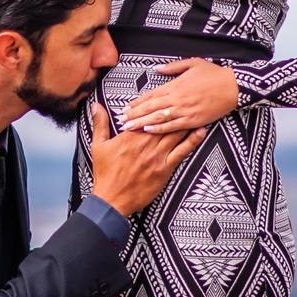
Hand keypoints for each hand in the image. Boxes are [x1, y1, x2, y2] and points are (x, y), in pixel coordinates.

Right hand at [89, 103, 205, 217]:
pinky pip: (182, 151)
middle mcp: (145, 143)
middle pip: (164, 122)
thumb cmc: (105, 173)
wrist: (112, 199)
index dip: (157, 106)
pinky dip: (192, 140)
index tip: (166, 98)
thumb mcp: (98, 145)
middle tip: (188, 99)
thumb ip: (100, 123)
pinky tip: (200, 131)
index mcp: (130, 136)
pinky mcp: (164, 168)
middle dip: (175, 110)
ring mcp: (156, 156)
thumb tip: (96, 105)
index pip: (146, 115)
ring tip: (197, 110)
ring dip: (186, 121)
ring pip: (174, 133)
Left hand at [120, 58, 238, 132]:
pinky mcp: (193, 120)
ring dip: (142, 122)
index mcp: (175, 84)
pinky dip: (160, 128)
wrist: (233, 86)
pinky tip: (148, 130)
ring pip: (158, 117)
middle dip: (134, 114)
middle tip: (120, 120)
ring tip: (129, 127)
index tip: (124, 107)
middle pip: (150, 107)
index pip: (151, 94)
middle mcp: (177, 98)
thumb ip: (172, 67)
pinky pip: (173, 126)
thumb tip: (157, 69)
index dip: (136, 102)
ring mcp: (185, 110)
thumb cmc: (214, 74)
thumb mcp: (192, 63)